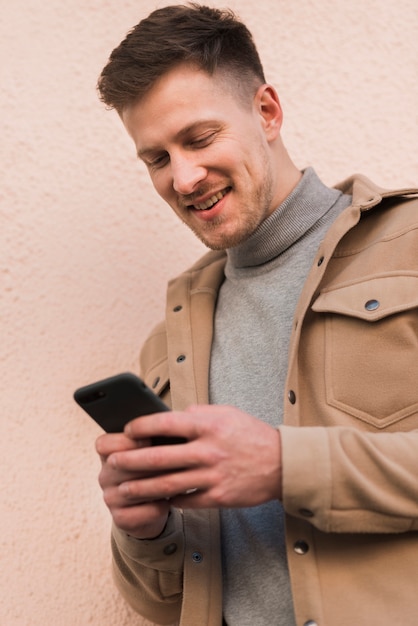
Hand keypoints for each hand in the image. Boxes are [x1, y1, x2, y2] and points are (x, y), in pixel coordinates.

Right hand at [95, 432, 169, 538]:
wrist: (152, 506)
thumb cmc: (154, 469)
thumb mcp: (150, 450)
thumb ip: (153, 439)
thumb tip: (170, 433)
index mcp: (107, 453)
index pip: (106, 444)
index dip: (129, 441)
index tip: (150, 440)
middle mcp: (104, 475)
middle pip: (124, 465)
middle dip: (153, 462)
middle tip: (177, 460)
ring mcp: (110, 498)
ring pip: (135, 489)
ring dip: (159, 484)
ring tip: (178, 479)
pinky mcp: (120, 518)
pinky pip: (143, 510)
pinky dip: (160, 506)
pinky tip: (169, 502)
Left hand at [107, 405, 281, 509]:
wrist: (283, 464)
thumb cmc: (251, 435)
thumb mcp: (227, 413)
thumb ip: (198, 412)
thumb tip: (174, 414)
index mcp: (207, 426)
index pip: (165, 423)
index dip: (141, 427)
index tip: (127, 430)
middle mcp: (207, 451)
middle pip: (159, 458)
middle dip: (131, 460)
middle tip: (113, 462)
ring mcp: (212, 476)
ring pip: (167, 484)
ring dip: (141, 487)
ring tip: (124, 487)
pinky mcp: (218, 497)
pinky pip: (186, 500)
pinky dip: (168, 499)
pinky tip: (155, 498)